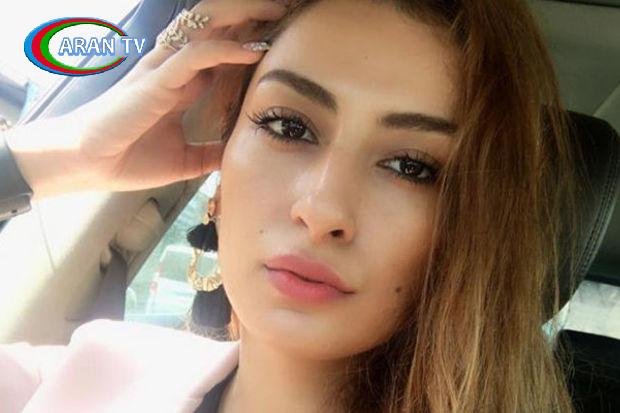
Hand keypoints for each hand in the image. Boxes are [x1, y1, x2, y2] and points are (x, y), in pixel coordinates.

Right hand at [6, 0, 286, 198]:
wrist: (90, 166)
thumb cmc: (130, 158)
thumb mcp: (186, 158)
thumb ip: (211, 152)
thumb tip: (236, 157)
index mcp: (185, 82)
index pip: (225, 47)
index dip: (253, 36)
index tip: (287, 35)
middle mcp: (177, 67)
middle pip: (220, 26)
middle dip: (253, 14)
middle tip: (289, 10)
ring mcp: (167, 70)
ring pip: (209, 27)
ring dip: (246, 17)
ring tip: (280, 12)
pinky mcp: (157, 80)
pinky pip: (197, 55)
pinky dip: (228, 49)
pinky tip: (256, 48)